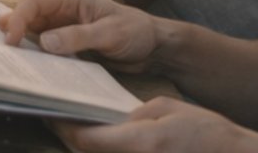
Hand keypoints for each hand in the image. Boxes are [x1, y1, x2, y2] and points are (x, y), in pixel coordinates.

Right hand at [0, 0, 161, 72]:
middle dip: (11, 30)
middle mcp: (60, 8)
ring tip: (4, 58)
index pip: (34, 3)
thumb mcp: (109, 34)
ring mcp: (61, 25)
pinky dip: (33, 55)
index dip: (17, 19)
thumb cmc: (135, 32)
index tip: (10, 41)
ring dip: (20, 44)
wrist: (152, 47)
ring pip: (31, 32)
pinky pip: (43, 47)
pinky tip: (24, 66)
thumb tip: (43, 43)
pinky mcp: (64, 42)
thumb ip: (77, 37)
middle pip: (27, 16)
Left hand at [52, 98, 257, 152]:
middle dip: (67, 136)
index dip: (63, 127)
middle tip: (54, 117)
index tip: (51, 111)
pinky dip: (102, 152)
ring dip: (83, 147)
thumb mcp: (167, 109)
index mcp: (141, 143)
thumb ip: (133, 115)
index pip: (87, 140)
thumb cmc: (206, 133)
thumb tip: (111, 121)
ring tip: (70, 128)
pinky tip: (99, 141)